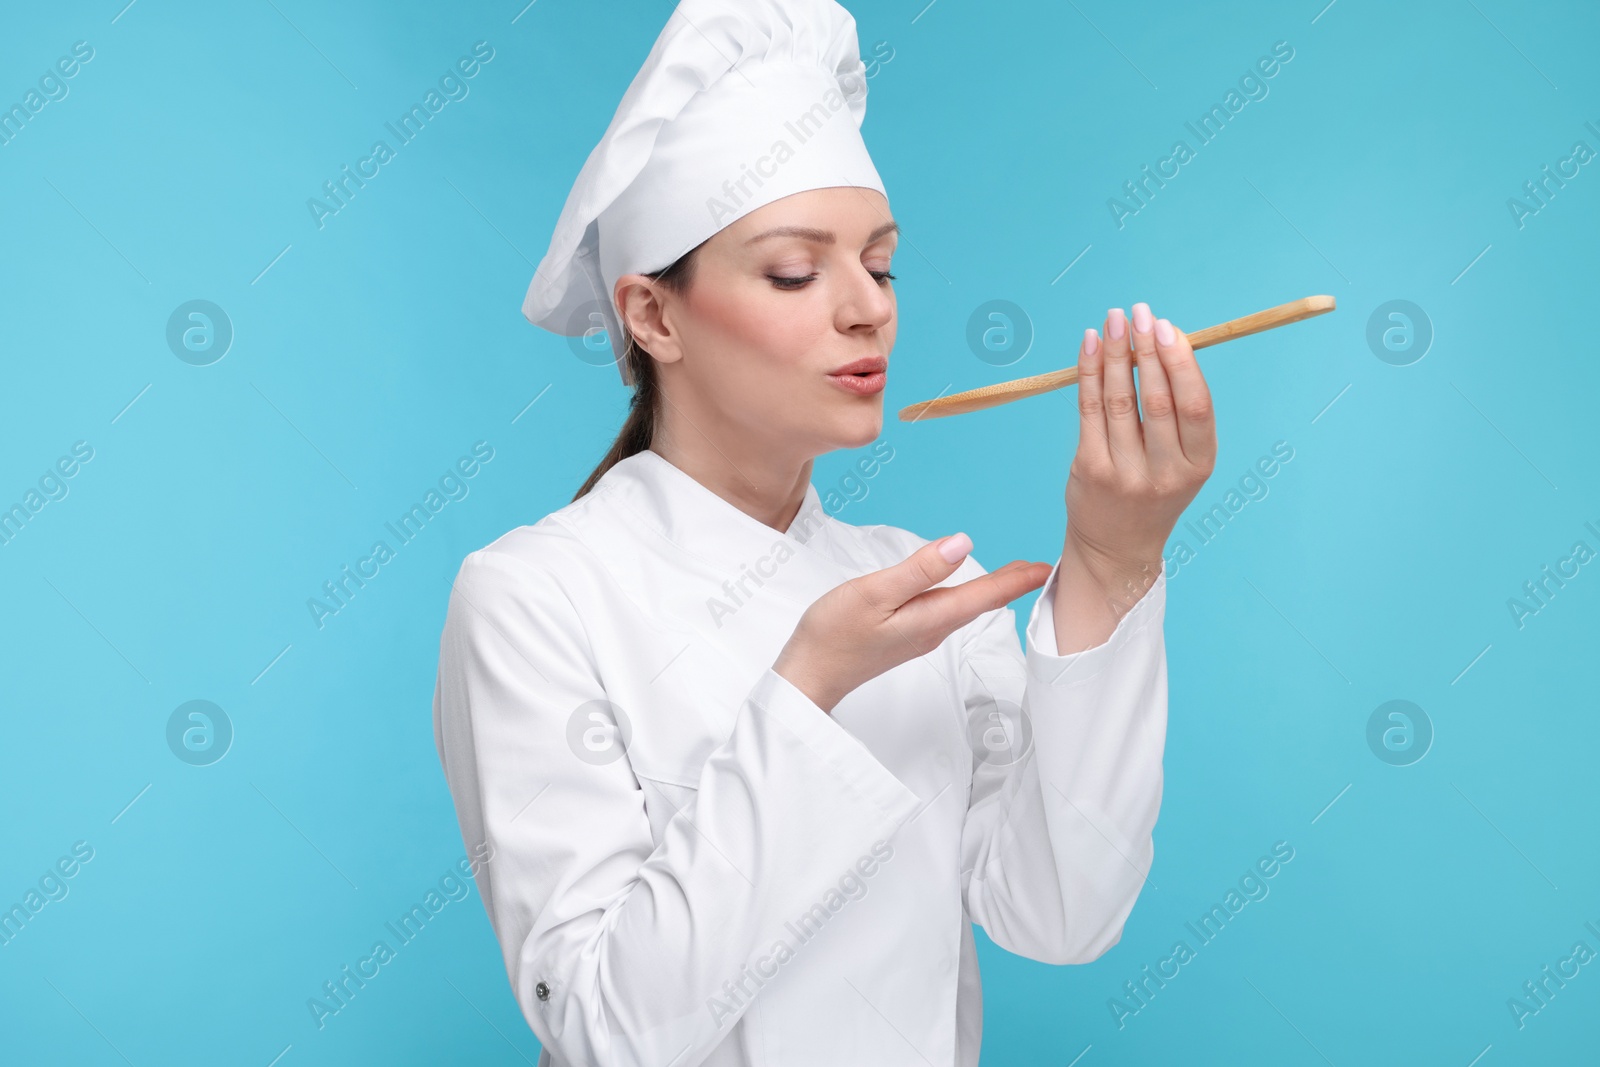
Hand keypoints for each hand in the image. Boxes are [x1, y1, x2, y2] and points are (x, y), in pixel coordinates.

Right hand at [773, 534, 1051, 712]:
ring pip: (964, 609)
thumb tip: (962, 544)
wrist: (808, 676)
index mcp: (930, 617)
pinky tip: (964, 592)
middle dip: (1012, 585)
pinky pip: (946, 613)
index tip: (1048, 567)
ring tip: (1013, 576)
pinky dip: (966, 598)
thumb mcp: (873, 593)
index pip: (984, 595)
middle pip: (980, 603)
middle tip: (1041, 568)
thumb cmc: (833, 633)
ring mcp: (919, 635)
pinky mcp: (904, 636)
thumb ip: (918, 570)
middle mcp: (932, 629)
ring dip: (991, 592)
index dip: (1017, 579)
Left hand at [1065, 302, 1216, 581]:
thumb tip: (1164, 341)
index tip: (1169, 328)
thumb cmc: (1153, 490)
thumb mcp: (1182, 460)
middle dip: (1147, 348)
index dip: (1181, 363)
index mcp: (1198, 465)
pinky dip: (1088, 372)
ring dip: (1114, 352)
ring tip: (1114, 320)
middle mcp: (1164, 473)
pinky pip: (1089, 410)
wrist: (1116, 547)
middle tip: (1141, 313)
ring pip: (1119, 399)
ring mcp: (1124, 473)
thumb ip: (1178, 412)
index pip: (1195, 406)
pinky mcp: (1089, 469)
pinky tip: (1089, 344)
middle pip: (1156, 398)